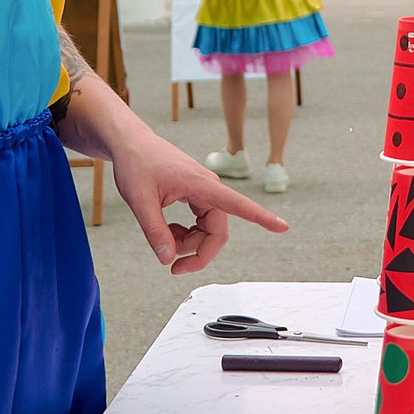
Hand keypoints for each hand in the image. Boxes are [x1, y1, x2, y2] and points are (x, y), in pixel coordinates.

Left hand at [104, 120, 288, 272]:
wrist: (131, 145)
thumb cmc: (136, 165)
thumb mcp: (139, 200)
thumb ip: (154, 230)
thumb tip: (167, 259)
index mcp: (201, 184)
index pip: (237, 204)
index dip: (261, 217)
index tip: (282, 226)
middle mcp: (208, 189)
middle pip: (217, 232)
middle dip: (198, 252)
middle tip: (173, 268)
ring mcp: (203, 193)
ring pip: (208, 231)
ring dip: (187, 243)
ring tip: (162, 237)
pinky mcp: (196, 196)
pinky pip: (199, 224)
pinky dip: (183, 234)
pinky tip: (165, 228)